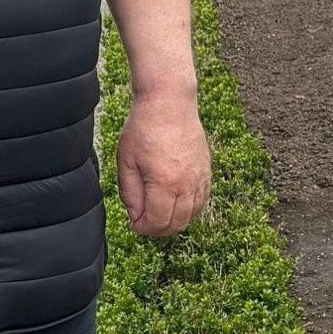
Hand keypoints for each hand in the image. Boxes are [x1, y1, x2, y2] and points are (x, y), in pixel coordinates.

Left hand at [118, 92, 211, 236]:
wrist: (170, 103)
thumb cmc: (143, 128)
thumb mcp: (126, 161)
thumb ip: (130, 193)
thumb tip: (136, 216)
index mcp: (164, 182)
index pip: (158, 222)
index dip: (143, 229)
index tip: (133, 224)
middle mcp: (186, 183)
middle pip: (177, 223)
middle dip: (158, 230)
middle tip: (144, 223)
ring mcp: (200, 177)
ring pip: (192, 215)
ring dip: (175, 222)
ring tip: (159, 215)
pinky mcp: (206, 170)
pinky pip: (203, 201)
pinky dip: (190, 210)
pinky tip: (176, 205)